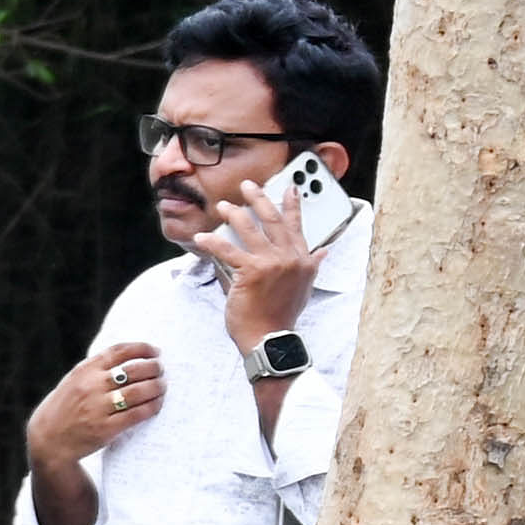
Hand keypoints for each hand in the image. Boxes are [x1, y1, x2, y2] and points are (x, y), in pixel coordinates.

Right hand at [30, 337, 164, 470]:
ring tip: (162, 386)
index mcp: (84, 371)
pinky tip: (156, 404)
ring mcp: (98, 408)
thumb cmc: (64, 409)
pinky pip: (137, 414)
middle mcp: (91, 386)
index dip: (142, 348)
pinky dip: (152, 407)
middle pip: (134, 370)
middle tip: (160, 371)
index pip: (119, 351)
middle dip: (154, 368)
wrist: (47, 441)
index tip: (155, 351)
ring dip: (157, 387)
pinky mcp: (105, 428)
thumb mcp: (73, 382)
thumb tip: (131, 358)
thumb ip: (96, 370)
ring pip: (139, 391)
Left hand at [196, 178, 322, 350]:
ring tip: (223, 206)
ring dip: (234, 214)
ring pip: (250, 229)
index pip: (297, 226)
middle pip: (273, 220)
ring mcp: (272, 263)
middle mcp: (290, 257)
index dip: (293, 205)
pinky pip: (228, 251)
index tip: (291, 187)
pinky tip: (202, 237)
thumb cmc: (281, 316)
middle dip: (259, 198)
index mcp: (303, 260)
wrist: (271, 338)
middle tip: (247, 185)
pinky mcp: (251, 272)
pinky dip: (213, 242)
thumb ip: (311, 266)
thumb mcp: (305, 287)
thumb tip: (322, 252)